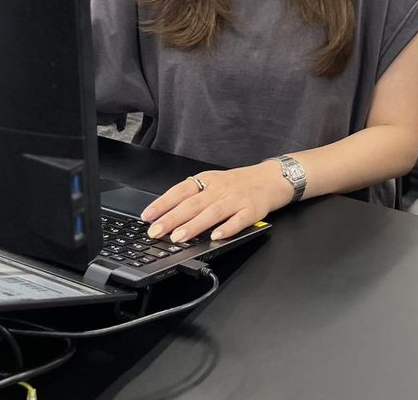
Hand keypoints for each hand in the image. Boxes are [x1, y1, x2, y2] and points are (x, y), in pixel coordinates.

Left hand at [140, 160, 290, 242]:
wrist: (270, 179)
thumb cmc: (237, 184)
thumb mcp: (213, 183)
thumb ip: (194, 197)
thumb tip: (166, 215)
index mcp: (207, 181)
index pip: (181, 191)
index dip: (163, 203)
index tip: (147, 216)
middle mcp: (219, 189)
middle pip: (193, 203)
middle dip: (172, 218)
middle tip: (156, 232)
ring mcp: (236, 199)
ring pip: (213, 212)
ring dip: (195, 225)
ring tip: (179, 237)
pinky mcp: (252, 210)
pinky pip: (239, 220)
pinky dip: (227, 228)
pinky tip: (217, 236)